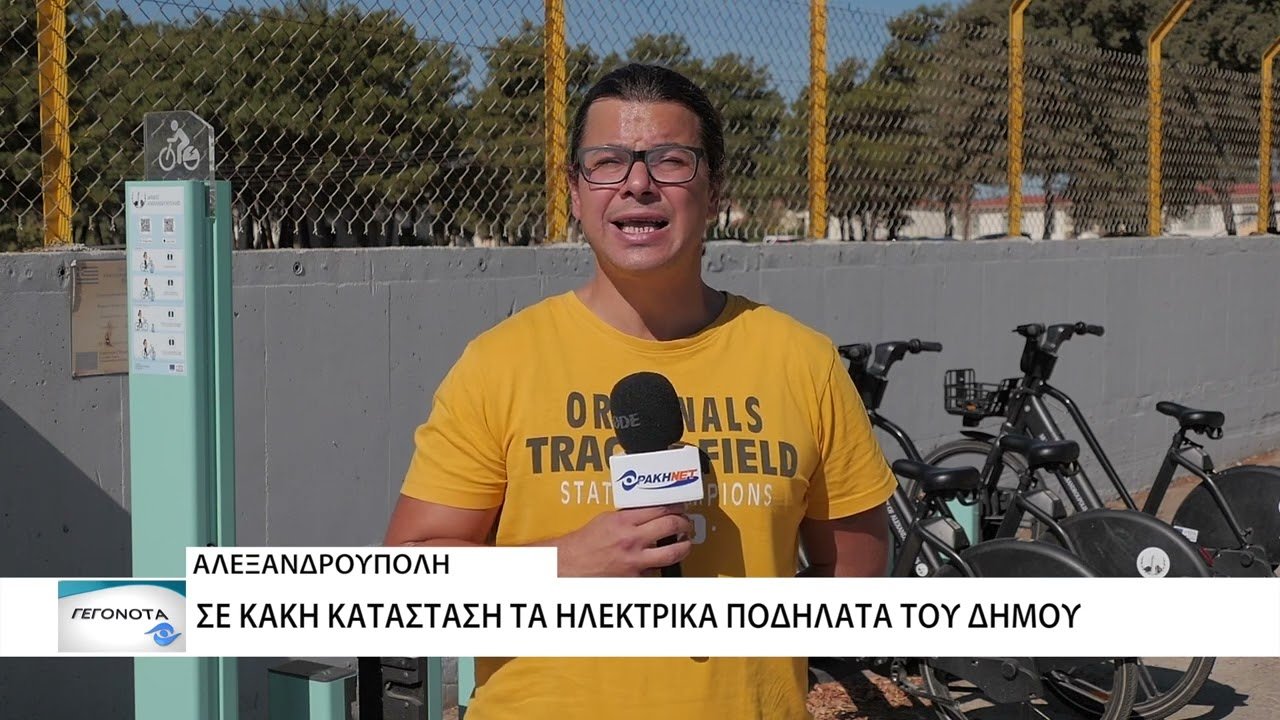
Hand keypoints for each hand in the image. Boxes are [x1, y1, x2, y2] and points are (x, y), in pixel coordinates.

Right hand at [554, 504, 691, 576]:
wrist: (569, 565)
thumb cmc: (583, 544)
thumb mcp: (606, 520)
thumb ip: (628, 516)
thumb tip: (648, 513)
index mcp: (624, 521)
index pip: (660, 509)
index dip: (675, 508)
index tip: (679, 509)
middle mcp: (632, 540)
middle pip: (672, 526)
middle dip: (685, 524)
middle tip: (686, 525)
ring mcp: (635, 561)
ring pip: (673, 552)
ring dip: (684, 547)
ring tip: (685, 543)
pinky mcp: (635, 579)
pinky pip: (657, 572)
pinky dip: (661, 567)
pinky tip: (662, 563)